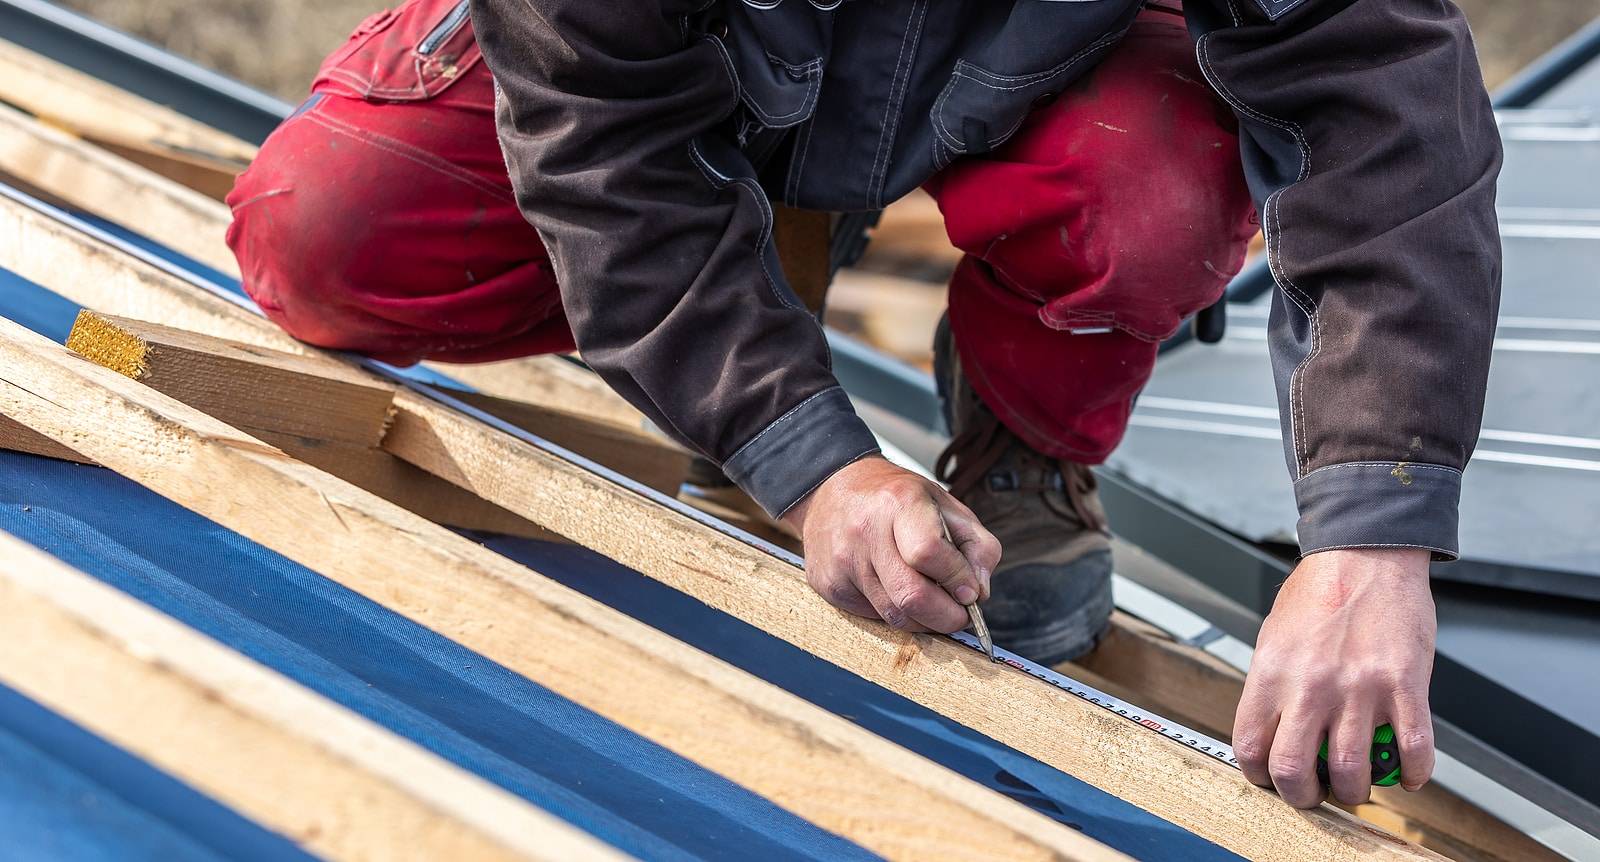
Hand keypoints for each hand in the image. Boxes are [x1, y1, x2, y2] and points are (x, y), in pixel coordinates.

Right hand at [783, 456, 1000, 632]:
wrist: (832, 490)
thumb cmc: (895, 499)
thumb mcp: (947, 505)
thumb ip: (978, 546)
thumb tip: (978, 592)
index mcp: (899, 502)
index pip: (928, 553)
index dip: (957, 579)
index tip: (970, 591)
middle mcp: (865, 531)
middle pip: (911, 596)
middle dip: (946, 617)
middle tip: (959, 614)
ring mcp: (842, 561)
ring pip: (894, 616)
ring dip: (924, 620)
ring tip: (933, 603)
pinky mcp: (828, 584)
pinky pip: (873, 617)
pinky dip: (896, 614)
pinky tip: (898, 593)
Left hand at [1233, 548, 1436, 808]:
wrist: (1365, 555)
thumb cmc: (1319, 593)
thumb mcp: (1274, 638)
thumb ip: (1272, 688)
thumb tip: (1270, 733)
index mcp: (1273, 674)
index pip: (1251, 748)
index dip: (1260, 776)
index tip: (1274, 779)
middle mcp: (1311, 685)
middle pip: (1295, 772)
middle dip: (1305, 796)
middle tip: (1317, 792)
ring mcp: (1360, 688)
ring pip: (1352, 772)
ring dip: (1356, 789)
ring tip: (1359, 781)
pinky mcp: (1405, 685)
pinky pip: (1414, 750)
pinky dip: (1414, 774)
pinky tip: (1409, 772)